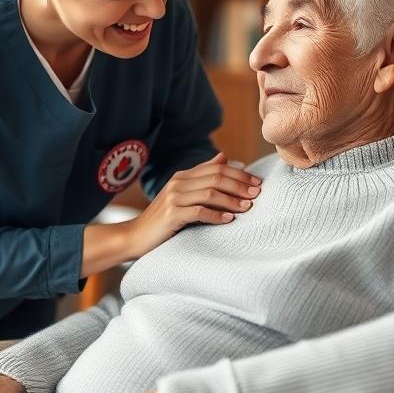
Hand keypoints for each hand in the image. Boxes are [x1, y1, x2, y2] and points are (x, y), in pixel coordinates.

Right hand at [126, 152, 261, 255]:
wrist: (135, 235)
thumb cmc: (163, 218)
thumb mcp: (182, 193)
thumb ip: (202, 175)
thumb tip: (224, 157)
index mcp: (183, 176)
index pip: (216, 168)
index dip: (239, 174)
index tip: (257, 183)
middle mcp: (178, 183)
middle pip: (216, 178)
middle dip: (240, 185)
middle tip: (257, 194)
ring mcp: (174, 198)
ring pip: (210, 193)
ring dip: (232, 200)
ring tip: (248, 207)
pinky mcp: (172, 215)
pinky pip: (199, 212)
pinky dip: (216, 215)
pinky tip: (229, 220)